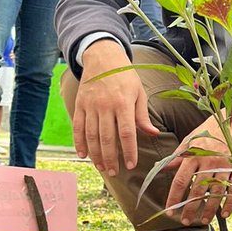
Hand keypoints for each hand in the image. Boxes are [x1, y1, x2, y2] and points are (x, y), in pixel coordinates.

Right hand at [74, 41, 159, 174]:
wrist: (103, 57)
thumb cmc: (125, 77)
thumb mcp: (139, 93)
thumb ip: (142, 116)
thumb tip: (153, 134)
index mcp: (123, 103)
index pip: (127, 133)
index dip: (129, 151)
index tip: (131, 165)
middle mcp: (106, 105)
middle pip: (107, 138)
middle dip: (111, 158)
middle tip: (114, 173)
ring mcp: (90, 105)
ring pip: (91, 135)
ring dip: (96, 154)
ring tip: (101, 167)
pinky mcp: (79, 104)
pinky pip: (78, 127)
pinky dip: (79, 142)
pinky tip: (84, 155)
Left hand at [163, 91, 231, 225]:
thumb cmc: (211, 131)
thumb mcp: (191, 140)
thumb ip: (178, 156)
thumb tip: (161, 167)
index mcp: (194, 154)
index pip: (181, 180)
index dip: (174, 197)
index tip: (169, 211)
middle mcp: (209, 161)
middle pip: (197, 190)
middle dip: (190, 208)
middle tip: (185, 221)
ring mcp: (225, 165)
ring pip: (216, 192)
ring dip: (209, 209)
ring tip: (203, 221)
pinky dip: (229, 203)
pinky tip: (224, 214)